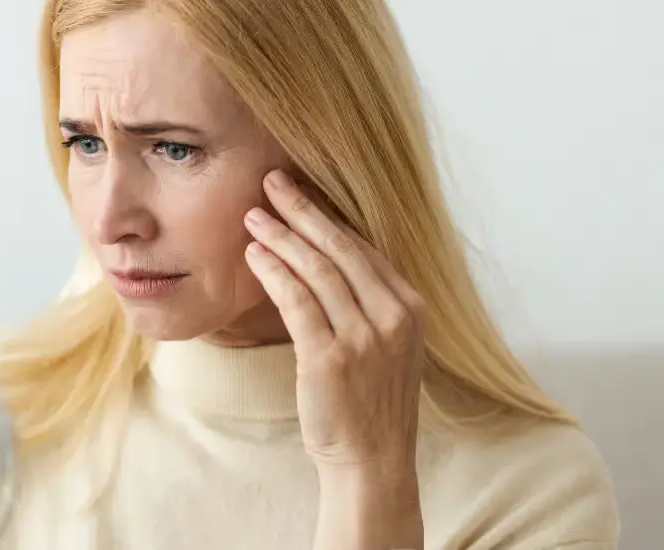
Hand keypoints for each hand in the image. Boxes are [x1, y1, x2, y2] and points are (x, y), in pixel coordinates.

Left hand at [242, 169, 425, 471]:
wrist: (372, 461)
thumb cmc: (372, 403)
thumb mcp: (388, 346)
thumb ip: (369, 304)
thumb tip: (327, 259)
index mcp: (410, 308)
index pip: (362, 248)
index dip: (327, 216)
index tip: (300, 192)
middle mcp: (393, 316)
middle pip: (340, 247)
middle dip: (302, 209)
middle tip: (271, 181)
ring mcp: (364, 337)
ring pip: (316, 269)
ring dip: (281, 235)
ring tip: (253, 215)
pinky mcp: (330, 357)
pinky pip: (296, 301)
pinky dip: (273, 272)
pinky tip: (254, 254)